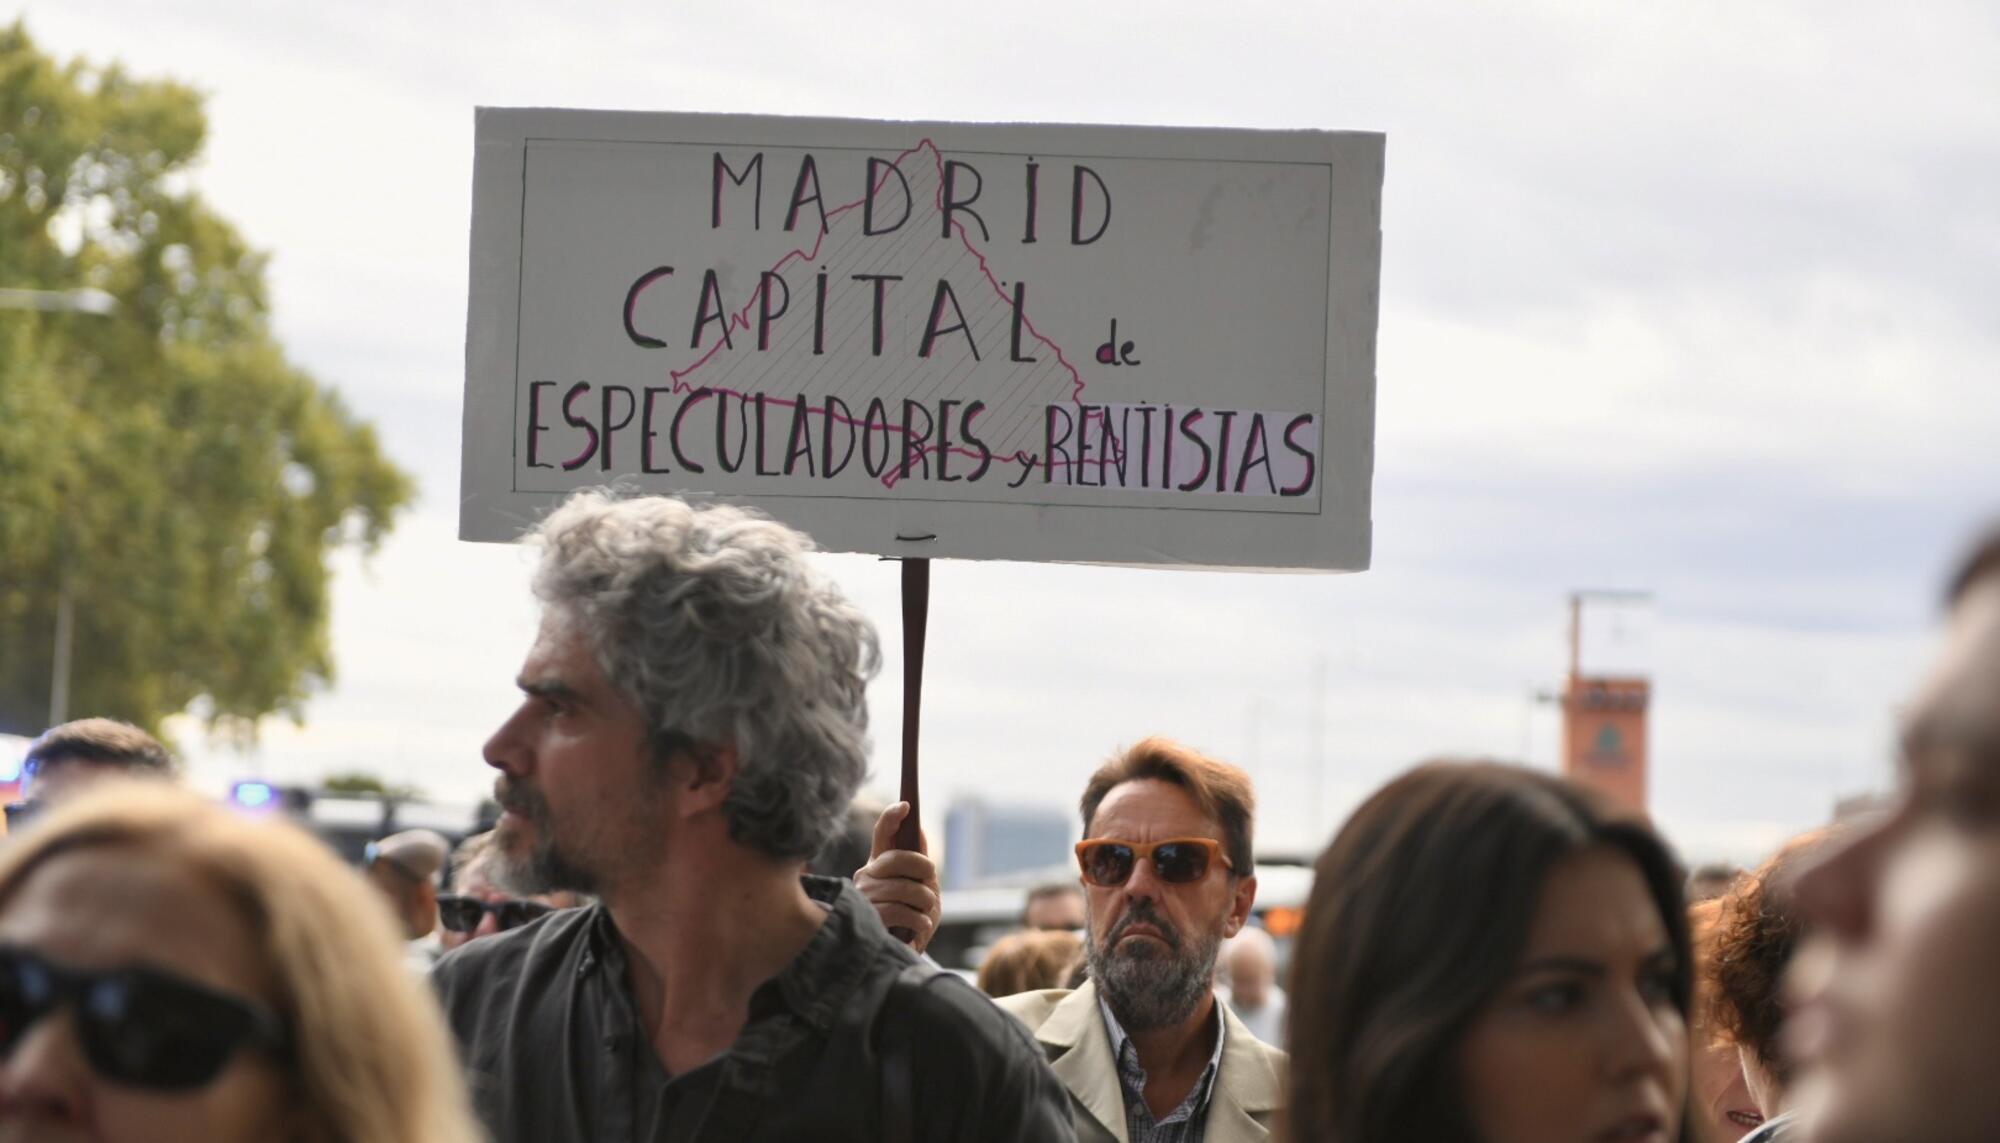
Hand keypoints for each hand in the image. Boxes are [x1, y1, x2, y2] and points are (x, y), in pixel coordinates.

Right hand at [855, 801, 941, 952]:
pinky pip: (900, 910)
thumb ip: (918, 863)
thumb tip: (918, 831)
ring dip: (924, 902)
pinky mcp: (867, 918)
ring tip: (924, 914)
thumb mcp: (922, 889)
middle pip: (899, 858)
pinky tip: (918, 927)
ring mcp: (864, 897)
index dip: (892, 817)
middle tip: (930, 883)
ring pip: (904, 887)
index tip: (906, 806)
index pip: (882, 834)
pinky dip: (919, 919)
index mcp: (879, 865)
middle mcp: (866, 876)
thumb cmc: (912, 920)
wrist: (903, 956)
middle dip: (923, 869)